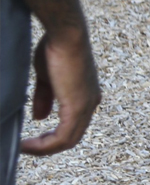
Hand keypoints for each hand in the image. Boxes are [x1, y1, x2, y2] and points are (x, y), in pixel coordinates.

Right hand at [20, 33, 101, 155]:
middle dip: (47, 146)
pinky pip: (63, 137)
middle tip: (25, 148)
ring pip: (68, 141)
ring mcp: (86, 106)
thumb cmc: (57, 49)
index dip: (51, 136)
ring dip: (44, 148)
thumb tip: (40, 118)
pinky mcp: (78, 107)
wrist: (65, 35)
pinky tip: (27, 144)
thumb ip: (45, 98)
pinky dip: (45, 145)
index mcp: (86, 96)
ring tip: (23, 148)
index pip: (72, 126)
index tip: (30, 140)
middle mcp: (91, 103)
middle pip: (72, 137)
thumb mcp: (48, 78)